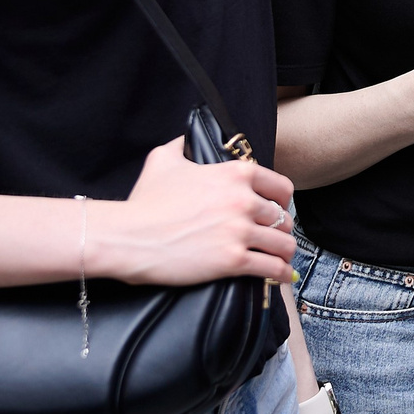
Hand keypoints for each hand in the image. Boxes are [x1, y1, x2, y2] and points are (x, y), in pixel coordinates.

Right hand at [100, 136, 296, 286]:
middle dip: (281, 229)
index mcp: (234, 174)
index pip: (280, 186)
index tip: (278, 209)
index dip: (282, 200)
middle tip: (274, 236)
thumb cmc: (145, 201)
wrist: (129, 236)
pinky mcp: (232, 260)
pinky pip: (271, 268)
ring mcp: (239, 231)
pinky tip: (280, 276)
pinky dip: (279, 274)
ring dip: (284, 253)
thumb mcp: (162, 160)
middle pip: (283, 217)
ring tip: (281, 258)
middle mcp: (242, 200)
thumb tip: (186, 137)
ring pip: (283, 243)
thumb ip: (181, 145)